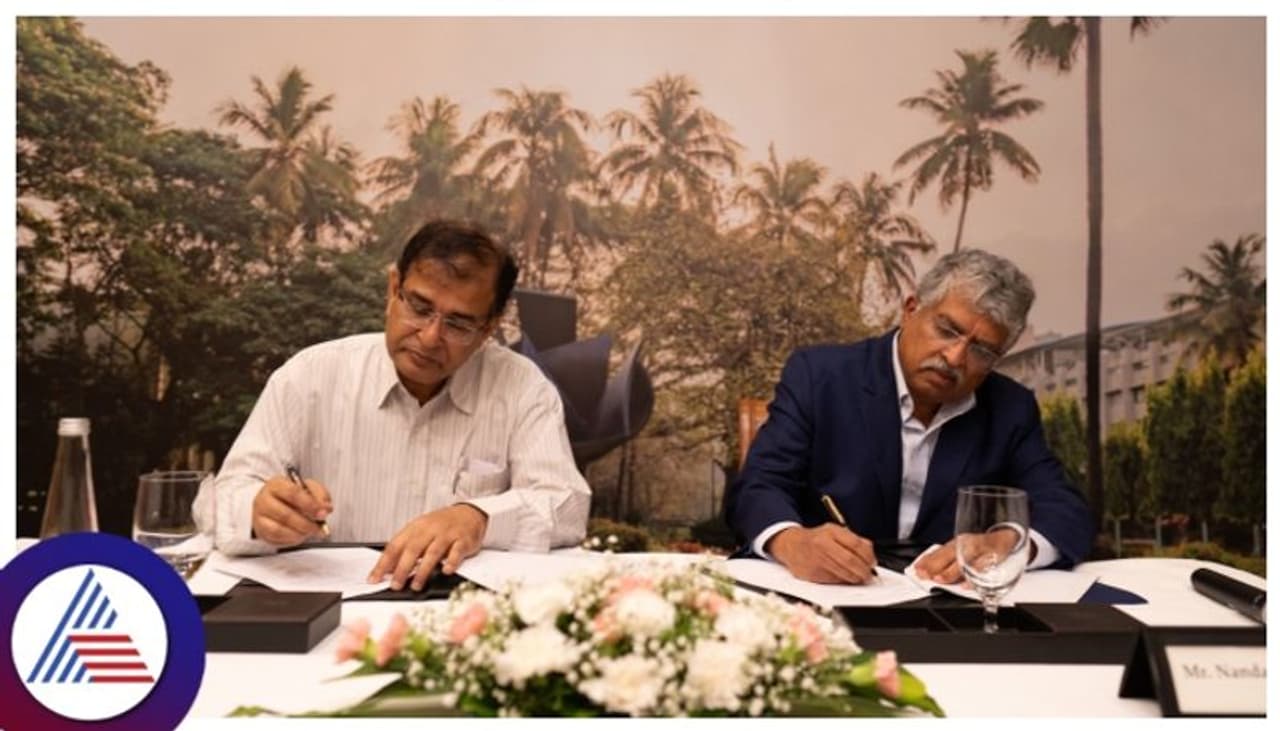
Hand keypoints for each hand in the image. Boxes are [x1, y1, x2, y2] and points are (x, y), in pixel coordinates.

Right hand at [251, 475, 331, 546]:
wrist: (273, 501)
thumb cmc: (291, 495)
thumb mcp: (307, 487)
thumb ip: (319, 494)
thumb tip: (326, 508)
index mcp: (276, 484)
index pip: (293, 493)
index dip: (310, 505)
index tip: (323, 513)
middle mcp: (264, 499)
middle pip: (285, 515)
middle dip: (307, 524)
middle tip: (319, 528)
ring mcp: (259, 516)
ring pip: (279, 529)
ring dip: (299, 534)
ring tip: (311, 532)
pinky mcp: (260, 530)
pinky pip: (276, 539)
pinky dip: (291, 539)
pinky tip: (301, 535)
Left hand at [369, 503, 488, 590]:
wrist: (469, 513)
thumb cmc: (442, 526)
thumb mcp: (420, 532)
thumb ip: (405, 549)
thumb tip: (387, 569)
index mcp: (415, 528)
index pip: (395, 546)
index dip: (383, 563)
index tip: (375, 578)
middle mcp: (430, 530)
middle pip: (412, 549)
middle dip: (402, 569)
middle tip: (395, 585)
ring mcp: (447, 534)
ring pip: (432, 552)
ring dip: (423, 571)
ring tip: (415, 585)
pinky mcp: (463, 540)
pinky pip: (456, 551)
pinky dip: (450, 561)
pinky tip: (446, 571)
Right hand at [767, 524, 877, 583]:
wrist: (791, 546)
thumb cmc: (815, 539)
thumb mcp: (834, 531)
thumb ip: (852, 539)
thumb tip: (870, 554)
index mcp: (831, 532)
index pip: (856, 545)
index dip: (868, 556)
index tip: (873, 562)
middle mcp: (823, 545)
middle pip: (851, 561)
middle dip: (864, 571)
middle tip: (868, 574)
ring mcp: (817, 560)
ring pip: (844, 574)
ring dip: (856, 578)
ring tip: (859, 577)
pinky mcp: (813, 574)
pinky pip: (834, 581)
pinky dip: (843, 581)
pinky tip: (844, 577)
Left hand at [914, 532, 1036, 584]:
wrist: (1005, 539)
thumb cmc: (979, 548)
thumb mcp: (961, 551)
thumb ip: (946, 562)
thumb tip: (927, 571)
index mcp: (957, 544)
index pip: (939, 552)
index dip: (927, 561)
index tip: (916, 570)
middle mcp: (967, 545)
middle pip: (949, 555)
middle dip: (936, 566)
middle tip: (926, 576)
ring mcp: (980, 550)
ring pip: (965, 560)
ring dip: (952, 571)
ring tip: (941, 579)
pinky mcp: (994, 557)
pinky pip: (984, 567)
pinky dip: (974, 576)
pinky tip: (967, 584)